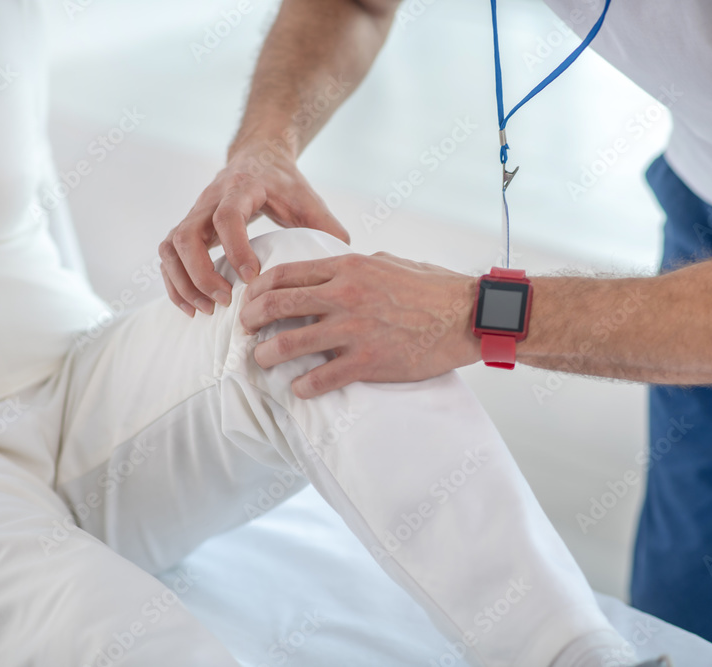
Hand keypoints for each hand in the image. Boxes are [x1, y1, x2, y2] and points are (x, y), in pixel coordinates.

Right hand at [159, 140, 349, 315]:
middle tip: (225, 302)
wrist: (257, 157)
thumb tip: (344, 262)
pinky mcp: (187, 227)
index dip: (236, 248)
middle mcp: (210, 199)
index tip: (252, 278)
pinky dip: (174, 284)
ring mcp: (194, 213)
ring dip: (183, 283)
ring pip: (170, 247)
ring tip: (206, 310)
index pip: (228, 216)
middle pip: (186, 235)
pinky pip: (167, 257)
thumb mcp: (309, 199)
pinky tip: (192, 307)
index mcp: (242, 188)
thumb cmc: (284, 183)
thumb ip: (327, 227)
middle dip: (201, 274)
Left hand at [240, 252, 482, 398]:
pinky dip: (303, 386)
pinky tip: (298, 388)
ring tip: (262, 361)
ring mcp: (354, 331)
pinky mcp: (367, 362)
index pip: (284, 274)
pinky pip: (320, 378)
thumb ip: (352, 267)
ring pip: (288, 344)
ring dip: (266, 355)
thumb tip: (330, 273)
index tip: (250, 302)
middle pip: (276, 306)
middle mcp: (343, 296)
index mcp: (346, 268)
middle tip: (245, 332)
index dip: (258, 290)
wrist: (467, 316)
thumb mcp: (387, 263)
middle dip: (251, 321)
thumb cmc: (431, 287)